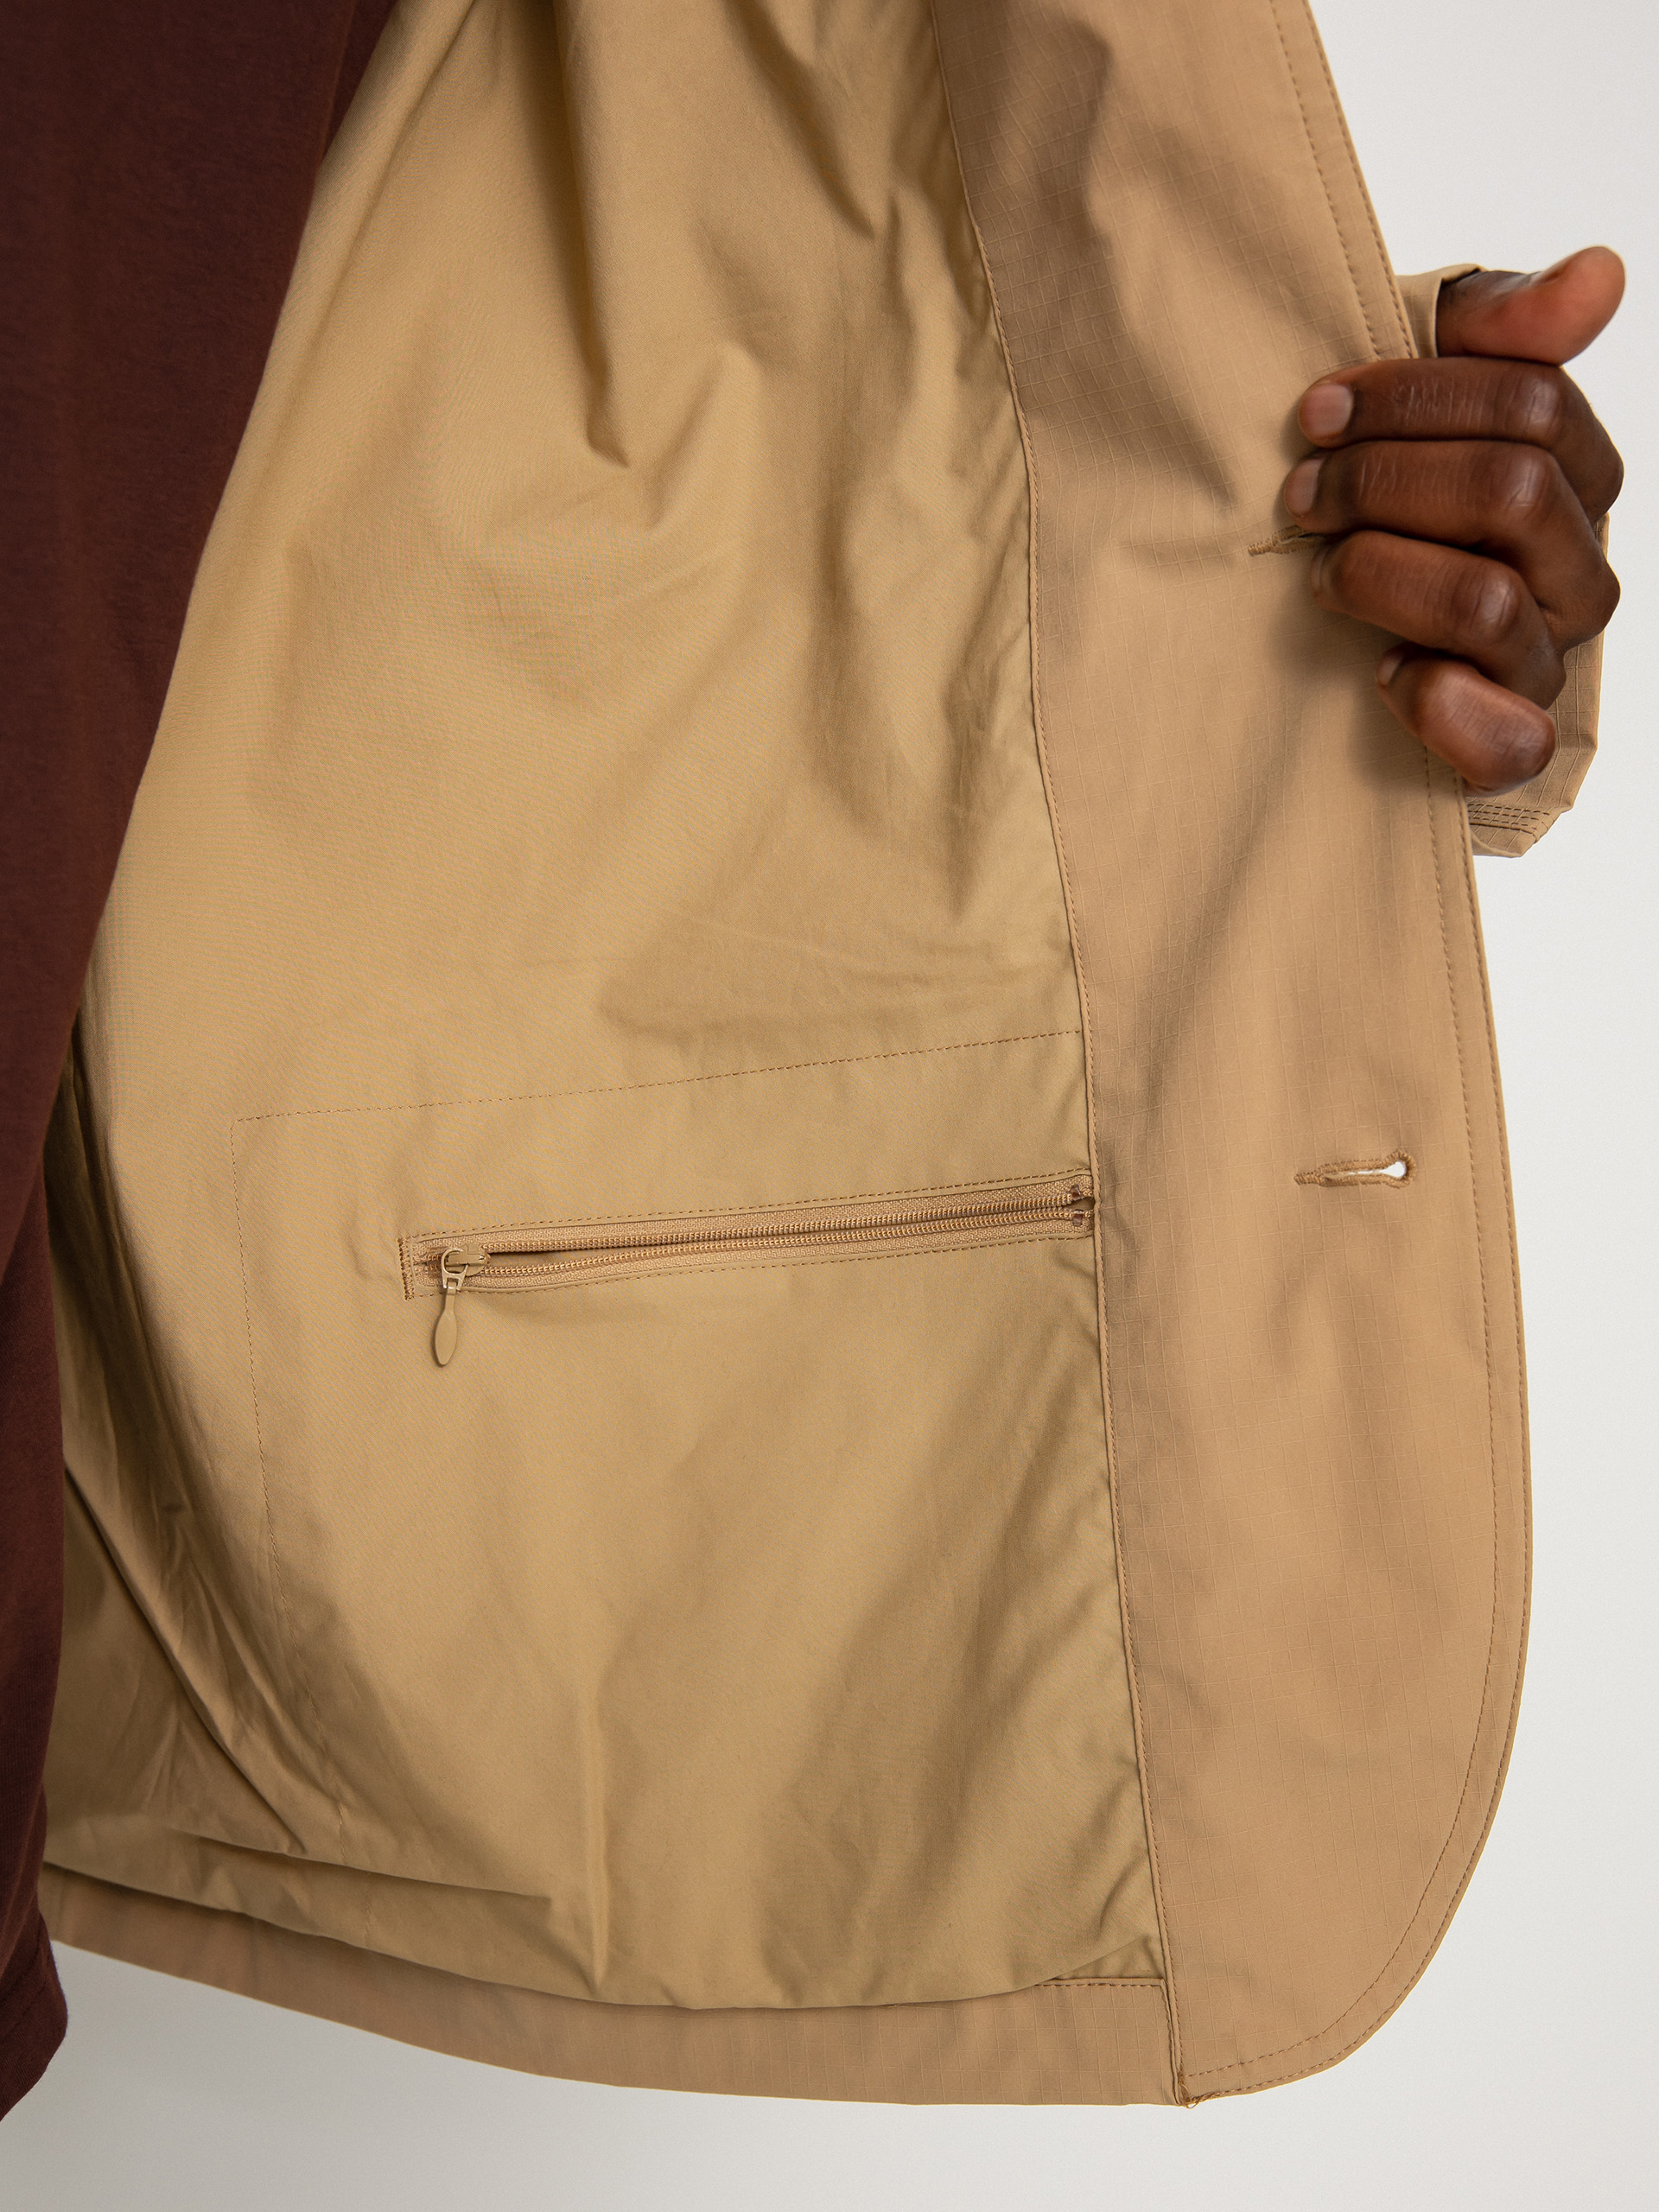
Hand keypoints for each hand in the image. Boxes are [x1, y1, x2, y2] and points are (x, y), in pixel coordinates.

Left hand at [1283, 246, 1624, 793]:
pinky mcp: (1510, 747)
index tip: (1315, 413)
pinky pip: (1511, 740)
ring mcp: (1547, 661)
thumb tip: (1599, 273)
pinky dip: (1438, 706)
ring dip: (1383, 575)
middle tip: (1301, 497)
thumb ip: (1492, 327)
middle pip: (1512, 491)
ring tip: (1322, 576)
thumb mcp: (1410, 397)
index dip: (1414, 397)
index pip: (1534, 401)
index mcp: (1572, 475)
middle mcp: (1576, 568)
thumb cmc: (1371, 508)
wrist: (1307, 651)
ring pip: (1489, 601)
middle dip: (1385, 482)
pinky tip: (1380, 675)